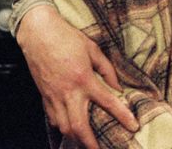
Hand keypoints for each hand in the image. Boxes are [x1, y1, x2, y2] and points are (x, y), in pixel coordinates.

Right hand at [16, 5, 137, 148]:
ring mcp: (54, 96)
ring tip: (86, 143)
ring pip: (64, 127)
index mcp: (84, 79)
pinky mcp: (44, 96)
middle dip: (90, 143)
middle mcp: (69, 92)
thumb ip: (107, 70)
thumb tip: (118, 87)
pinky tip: (69, 127)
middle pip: (79, 126)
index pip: (108, 102)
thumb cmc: (67, 38)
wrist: (38, 33)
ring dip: (76, 138)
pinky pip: (53, 118)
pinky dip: (62, 126)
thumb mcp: (93, 49)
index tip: (133, 126)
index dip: (122, 116)